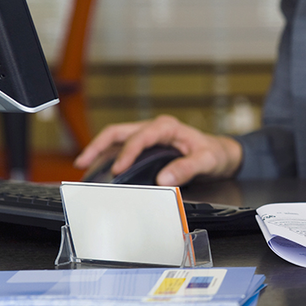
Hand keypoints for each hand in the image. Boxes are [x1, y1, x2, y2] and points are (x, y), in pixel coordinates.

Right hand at [74, 115, 242, 185]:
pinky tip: (100, 168)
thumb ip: (187, 168)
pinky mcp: (147, 146)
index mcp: (168, 127)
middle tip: (83, 161)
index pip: (141, 137)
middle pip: (119, 131)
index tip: (119, 169)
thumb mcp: (207, 160)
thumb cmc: (215, 153)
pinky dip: (108, 156)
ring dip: (99, 149)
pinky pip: (122, 147)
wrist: (221, 153)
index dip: (127, 153)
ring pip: (117, 138)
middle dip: (99, 144)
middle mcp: (155, 128)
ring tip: (84, 164)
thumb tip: (164, 178)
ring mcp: (149, 136)